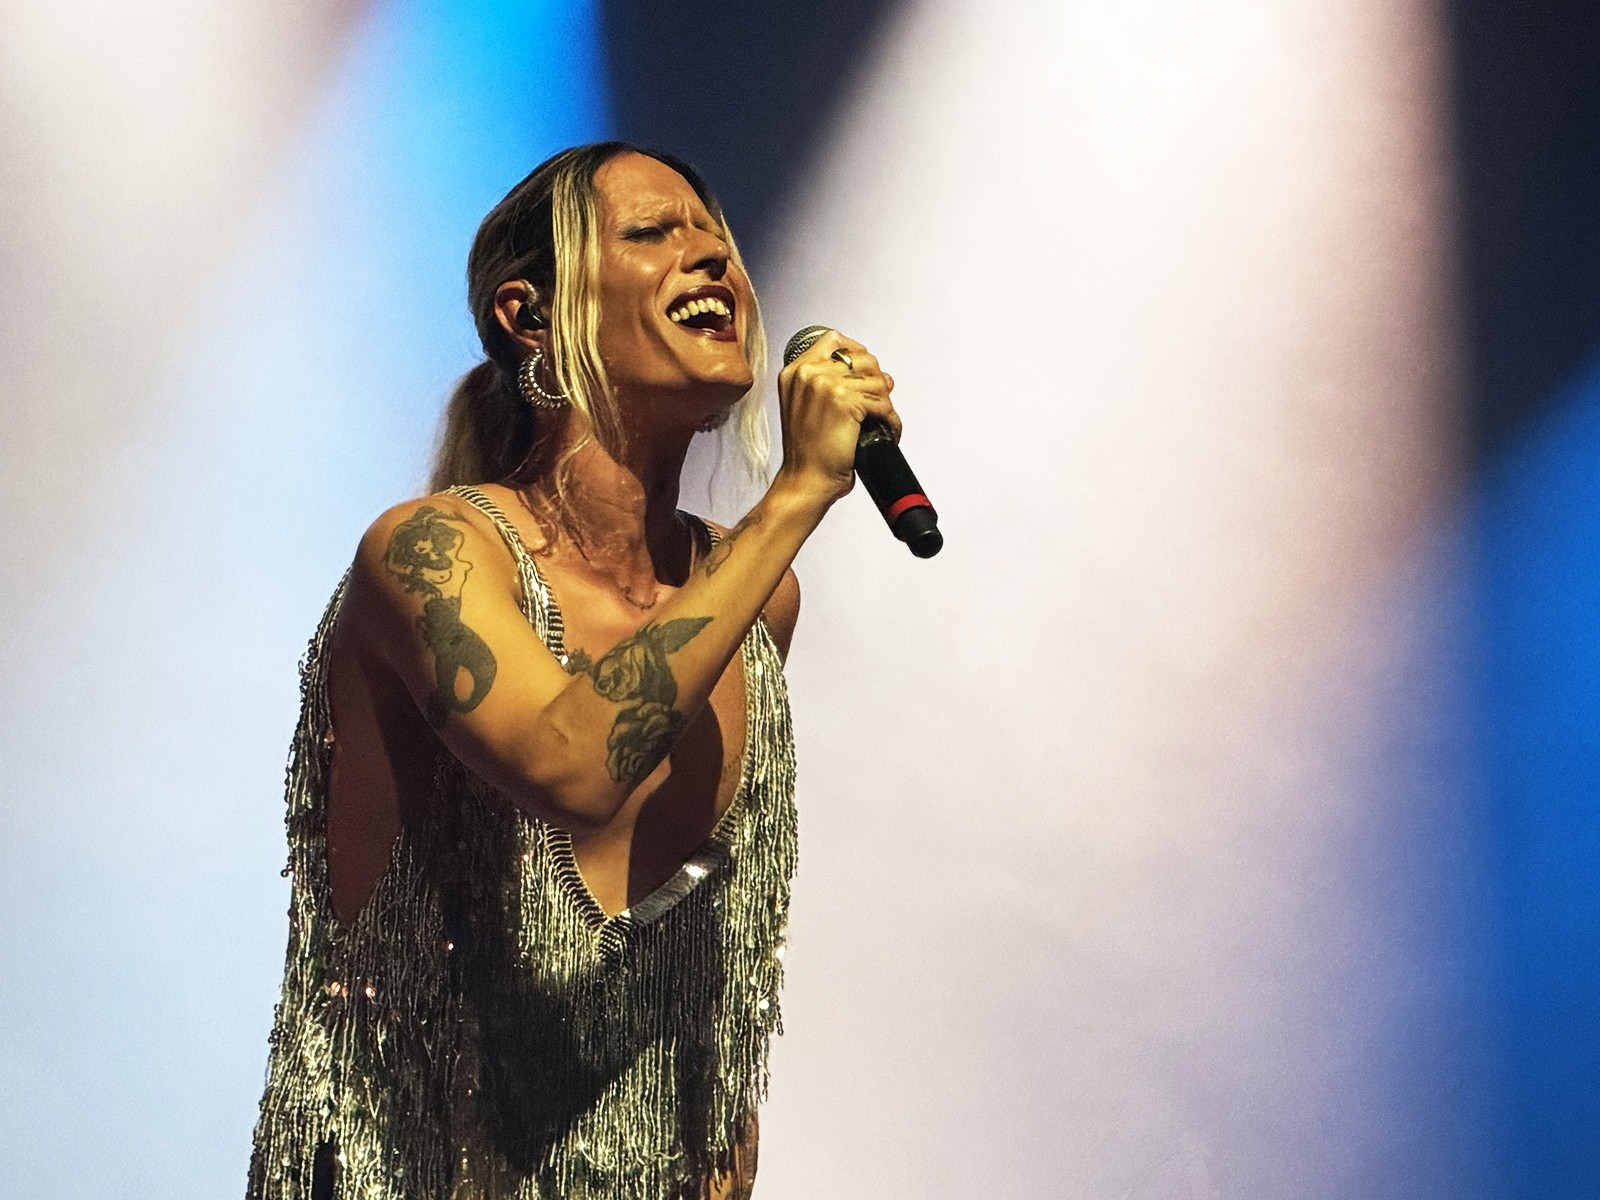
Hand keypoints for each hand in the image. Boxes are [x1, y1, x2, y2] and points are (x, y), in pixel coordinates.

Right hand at [772, 329, 899, 507]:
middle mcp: (808, 373)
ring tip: (882, 420)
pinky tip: (887, 431)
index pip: (833, 340)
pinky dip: (891, 420)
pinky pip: (883, 403)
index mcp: (795, 372)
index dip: (856, 353)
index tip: (866, 372)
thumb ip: (830, 384)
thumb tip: (876, 373)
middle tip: (878, 402)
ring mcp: (826, 385)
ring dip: (885, 403)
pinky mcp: (845, 403)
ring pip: (876, 380)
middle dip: (876, 380)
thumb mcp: (805, 407)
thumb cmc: (807, 452)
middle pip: (861, 358)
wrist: (806, 480)